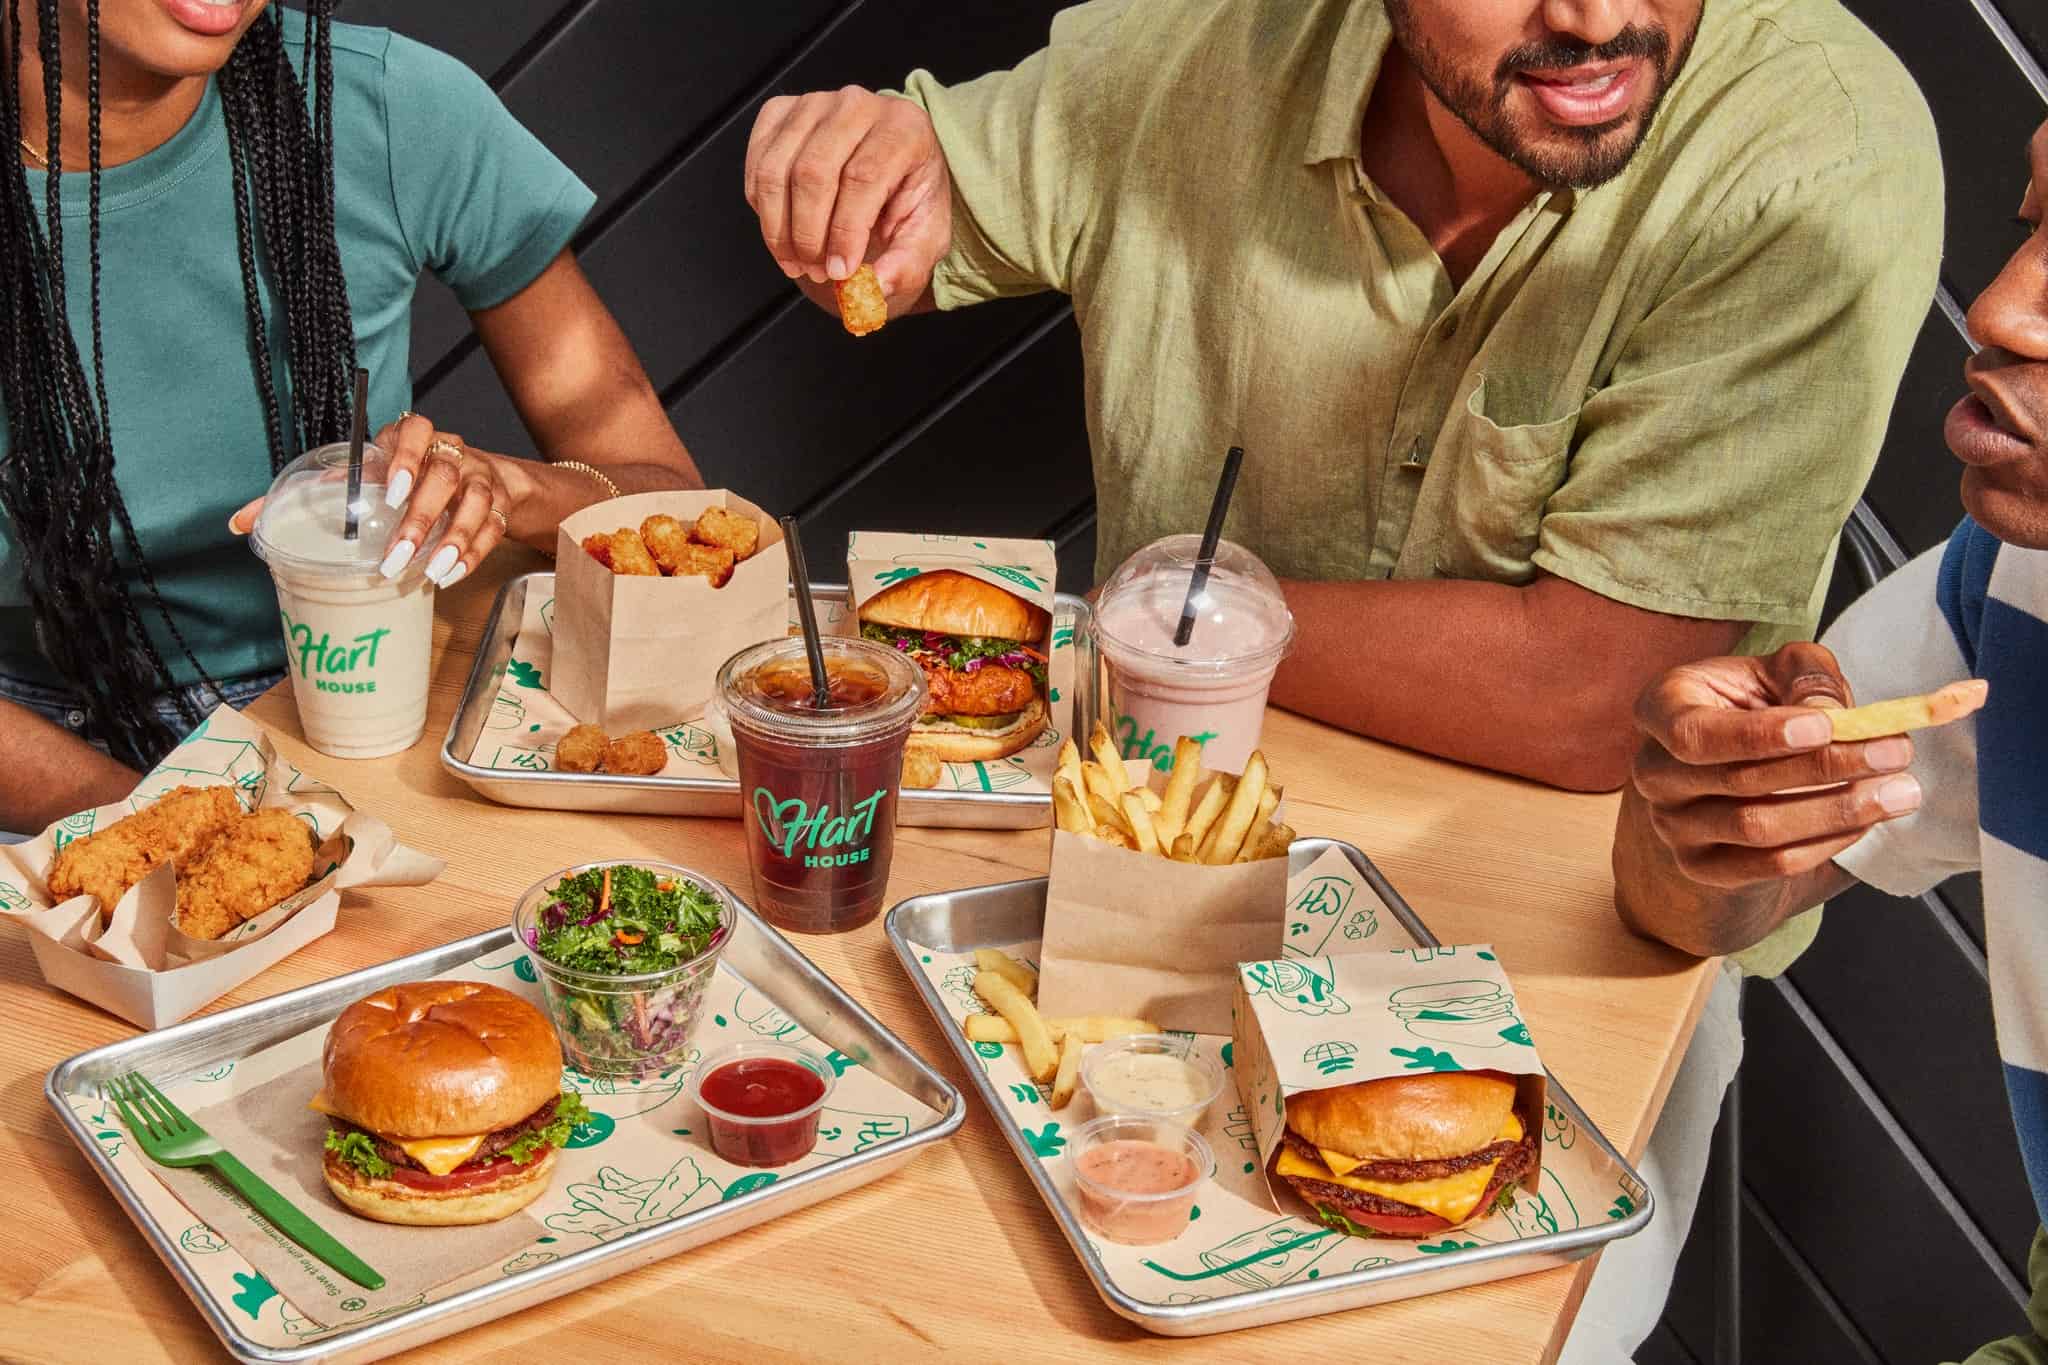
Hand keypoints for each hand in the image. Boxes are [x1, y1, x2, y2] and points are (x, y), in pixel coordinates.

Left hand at [227, 411, 517, 590]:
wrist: (479, 479)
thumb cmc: (406, 480)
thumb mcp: (361, 477)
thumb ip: (309, 495)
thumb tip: (239, 523)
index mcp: (413, 439)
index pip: (415, 431)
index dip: (405, 458)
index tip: (390, 493)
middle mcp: (450, 454)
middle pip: (445, 475)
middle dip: (422, 518)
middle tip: (396, 557)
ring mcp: (479, 480)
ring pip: (475, 503)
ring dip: (454, 539)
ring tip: (430, 572)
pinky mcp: (498, 507)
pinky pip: (493, 529)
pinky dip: (473, 554)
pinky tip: (450, 575)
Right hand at [743, 85, 950, 309]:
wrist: (889, 168)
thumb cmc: (907, 200)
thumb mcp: (924, 238)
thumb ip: (907, 264)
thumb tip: (876, 287)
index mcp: (904, 128)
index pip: (863, 176)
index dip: (845, 230)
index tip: (839, 271)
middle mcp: (857, 104)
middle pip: (813, 173)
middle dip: (809, 235)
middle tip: (816, 271)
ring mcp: (814, 103)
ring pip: (777, 170)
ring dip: (779, 227)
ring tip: (798, 261)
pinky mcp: (782, 111)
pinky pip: (758, 163)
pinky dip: (762, 206)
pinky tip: (783, 229)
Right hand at [1628, 641, 1922, 888]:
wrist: (1730, 779)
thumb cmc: (1758, 710)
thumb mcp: (1778, 673)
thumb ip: (1807, 675)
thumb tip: (1831, 711)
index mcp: (1664, 709)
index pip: (1695, 732)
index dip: (1757, 734)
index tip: (1827, 726)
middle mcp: (1655, 770)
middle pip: (1739, 780)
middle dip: (1827, 766)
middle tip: (1897, 752)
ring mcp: (1673, 825)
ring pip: (1758, 827)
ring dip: (1838, 810)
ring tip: (1900, 791)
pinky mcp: (1702, 867)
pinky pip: (1770, 865)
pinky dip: (1827, 844)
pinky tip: (1867, 822)